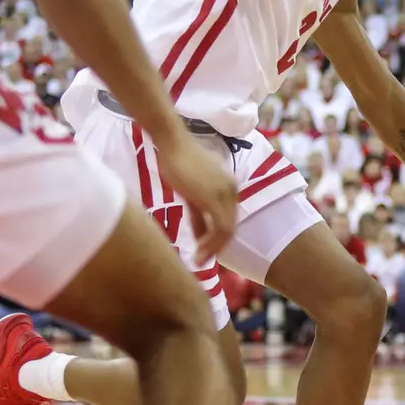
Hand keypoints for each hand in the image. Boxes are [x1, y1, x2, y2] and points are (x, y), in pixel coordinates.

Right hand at [154, 138, 237, 264]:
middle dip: (218, 246)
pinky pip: (220, 228)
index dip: (219, 237)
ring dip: (214, 248)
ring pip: (227, 230)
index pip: (229, 218)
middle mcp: (233, 190)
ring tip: (200, 261)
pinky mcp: (215, 197)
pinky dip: (211, 244)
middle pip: (231, 226)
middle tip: (204, 260)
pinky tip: (200, 253)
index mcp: (230, 188)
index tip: (207, 251)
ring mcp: (226, 193)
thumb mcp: (190, 191)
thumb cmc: (177, 161)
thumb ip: (198, 212)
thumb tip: (200, 234)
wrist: (172, 143)